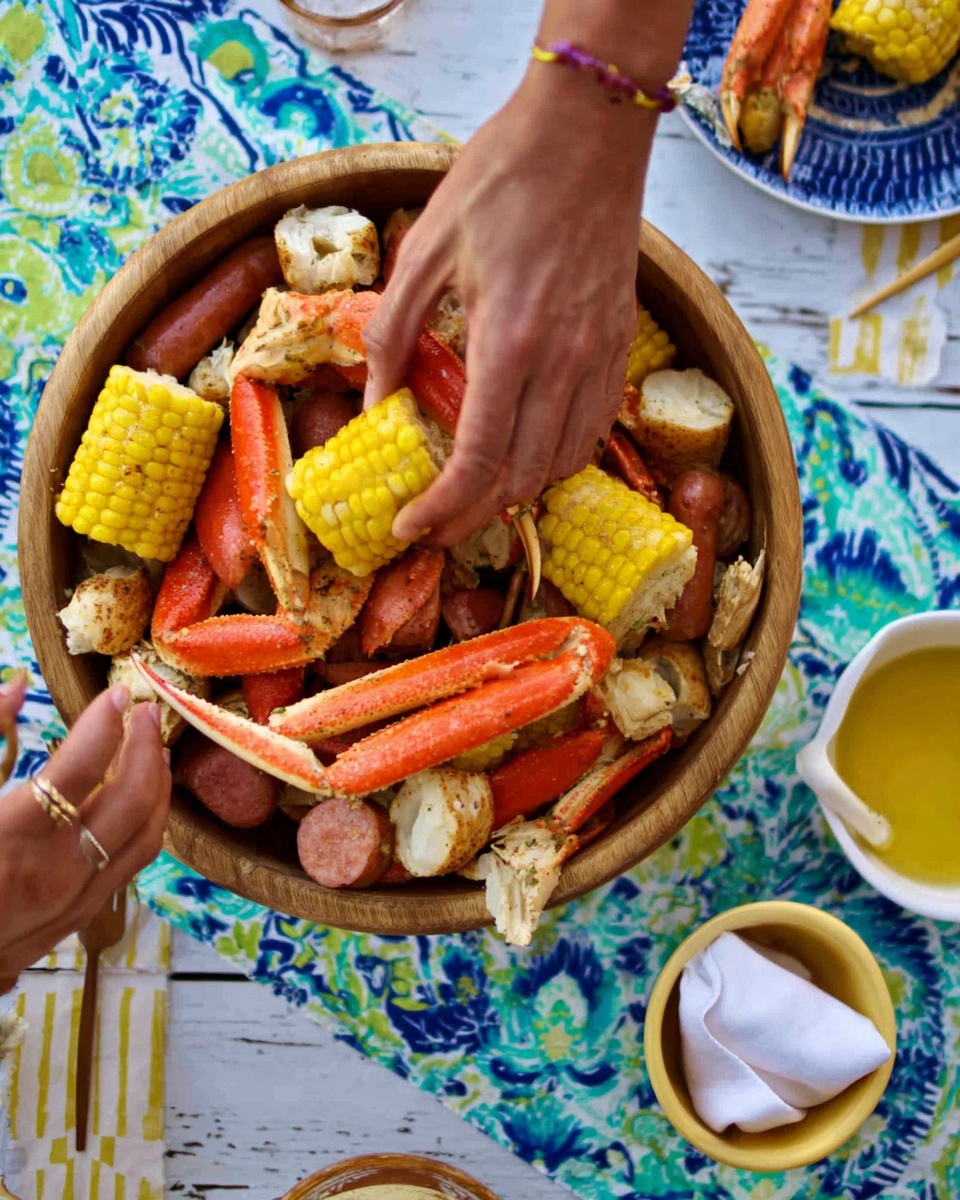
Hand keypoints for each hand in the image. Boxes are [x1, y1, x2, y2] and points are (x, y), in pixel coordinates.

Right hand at [0, 686, 170, 991]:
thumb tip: (15, 687)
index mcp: (10, 839)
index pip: (80, 767)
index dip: (104, 724)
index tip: (115, 695)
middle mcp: (52, 873)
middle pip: (130, 800)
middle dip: (143, 747)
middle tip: (142, 712)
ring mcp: (71, 901)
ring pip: (144, 834)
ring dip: (156, 784)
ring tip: (153, 747)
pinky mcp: (76, 918)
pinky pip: (131, 864)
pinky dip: (146, 822)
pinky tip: (140, 799)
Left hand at [363, 65, 656, 544]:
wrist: (589, 133)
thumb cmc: (501, 179)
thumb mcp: (425, 250)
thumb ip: (395, 335)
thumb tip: (375, 407)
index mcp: (508, 340)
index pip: (477, 459)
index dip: (441, 509)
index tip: (410, 528)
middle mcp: (563, 363)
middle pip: (519, 479)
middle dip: (470, 517)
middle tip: (434, 526)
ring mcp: (600, 359)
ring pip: (561, 465)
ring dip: (514, 494)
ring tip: (474, 499)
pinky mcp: (620, 349)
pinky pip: (592, 433)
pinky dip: (556, 462)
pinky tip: (525, 458)